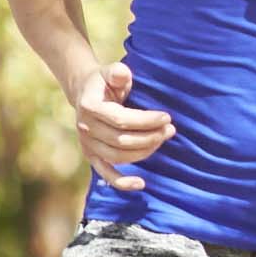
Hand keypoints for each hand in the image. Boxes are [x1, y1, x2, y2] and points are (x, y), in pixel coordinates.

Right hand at [70, 57, 174, 187]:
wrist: (86, 93)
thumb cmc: (105, 81)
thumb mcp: (110, 71)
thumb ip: (117, 72)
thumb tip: (122, 74)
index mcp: (89, 107)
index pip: (121, 120)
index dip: (146, 121)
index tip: (166, 117)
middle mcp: (85, 128)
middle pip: (122, 140)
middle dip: (150, 136)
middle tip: (170, 129)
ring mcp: (87, 145)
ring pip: (119, 156)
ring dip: (145, 151)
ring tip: (163, 138)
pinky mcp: (92, 156)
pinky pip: (106, 173)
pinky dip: (122, 182)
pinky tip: (140, 184)